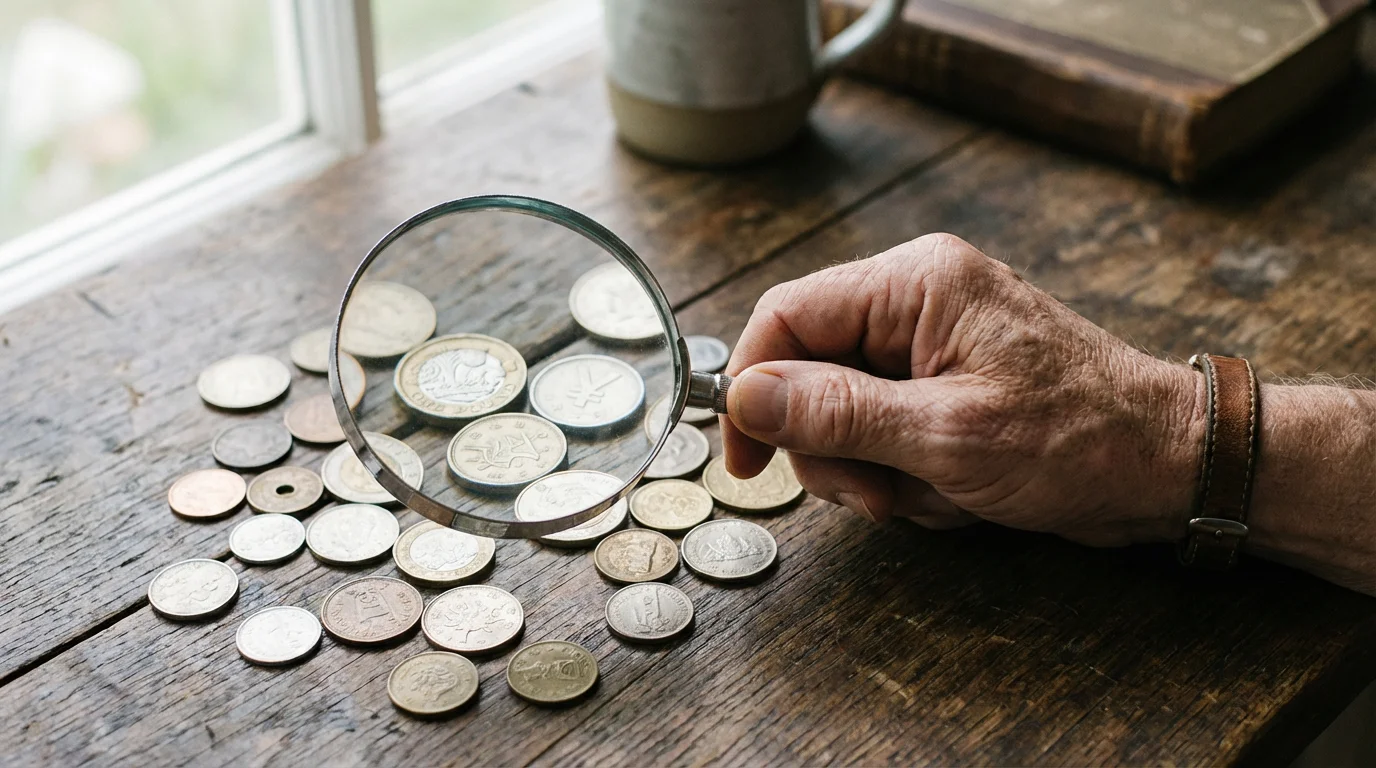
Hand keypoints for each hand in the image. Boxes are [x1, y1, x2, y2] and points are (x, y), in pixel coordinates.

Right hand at [721, 234, 1202, 546]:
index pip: (785, 314)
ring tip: (934, 495)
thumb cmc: (1078, 439)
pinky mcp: (942, 386)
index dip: (751, 386)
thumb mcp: (945, 435)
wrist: (1166, 467)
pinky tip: (955, 493)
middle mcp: (915, 302)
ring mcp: (929, 346)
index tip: (747, 457)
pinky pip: (882, 434)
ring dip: (875, 472)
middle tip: (878, 493)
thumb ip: (837, 411)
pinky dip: (906, 477)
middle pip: (807, 371)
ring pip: (841, 414)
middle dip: (834, 449)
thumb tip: (745, 393)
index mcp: (914, 283)